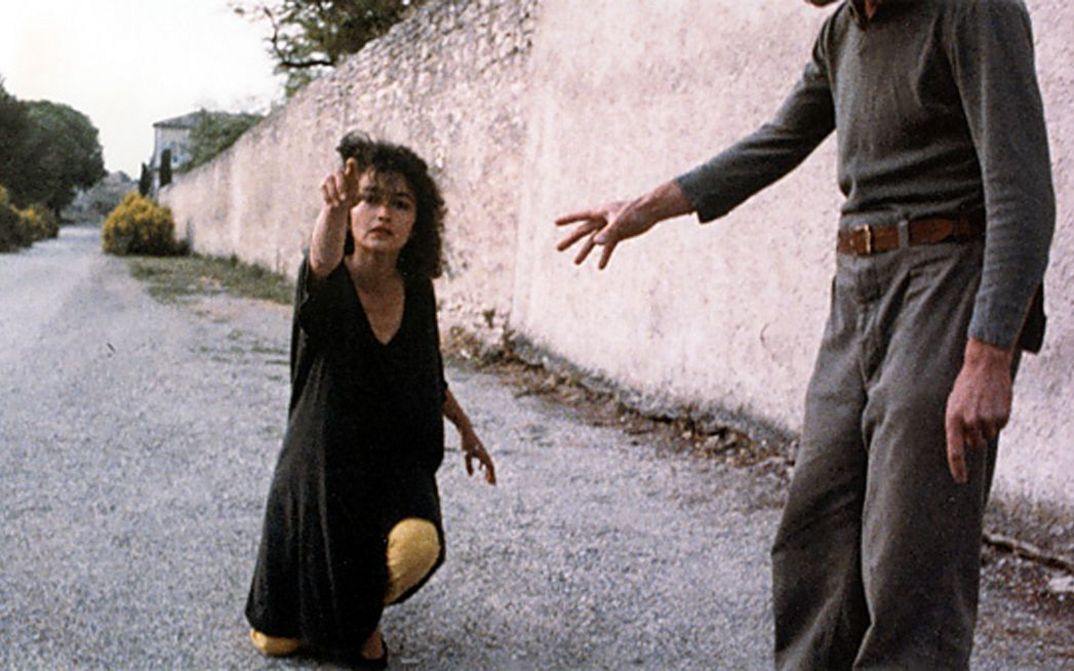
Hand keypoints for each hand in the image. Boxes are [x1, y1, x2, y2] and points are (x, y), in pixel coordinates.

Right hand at [320, 157, 359, 209]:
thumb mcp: (356, 198)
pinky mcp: (323, 184)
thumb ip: (357, 195)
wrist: (339, 206)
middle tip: (344, 198)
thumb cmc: (350, 200)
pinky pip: (323, 187)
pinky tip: (331, 204)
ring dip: (334, 193)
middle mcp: (340, 173)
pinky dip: (328, 197)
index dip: (351, 164)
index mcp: (351, 175)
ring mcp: (330, 177)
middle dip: (341, 185)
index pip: (352, 165)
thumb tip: (357, 196)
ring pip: (329, 179)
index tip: (350, 161)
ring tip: (338, 204)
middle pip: (339, 172)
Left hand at [461, 429, 495, 484]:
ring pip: (487, 463)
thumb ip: (468, 465)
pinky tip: (479, 469)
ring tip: (487, 479)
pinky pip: (483, 459)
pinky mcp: (479, 450)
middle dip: (491, 476)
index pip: (490, 467)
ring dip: (488, 472)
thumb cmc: (466, 443)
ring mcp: (482, 452)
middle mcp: (485, 454)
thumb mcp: (466, 455)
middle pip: (490, 467)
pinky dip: (483, 465)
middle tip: (492, 484)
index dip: (491, 475)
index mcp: (483, 455)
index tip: (491, 483)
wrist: (466, 431)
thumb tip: (471, 475)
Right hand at [555, 199, 657, 268]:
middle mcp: (602, 220)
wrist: (652, 210)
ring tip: (575, 263)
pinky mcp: (619, 234)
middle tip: (557, 248)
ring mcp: (610, 228)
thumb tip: (596, 243)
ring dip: (585, 251)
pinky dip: (605, 256)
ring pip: (594, 241)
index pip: (580, 216)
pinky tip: (600, 267)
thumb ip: (609, 232)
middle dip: (571, 240)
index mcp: (600, 212)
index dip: (568, 219)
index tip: (556, 222)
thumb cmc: (637, 211)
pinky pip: (609, 247)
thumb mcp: (621, 222)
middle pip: (583, 231)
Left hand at [944, 338, 1014, 483]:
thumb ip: (956, 426)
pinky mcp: (1001, 416)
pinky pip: (1000, 426)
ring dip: (986, 426)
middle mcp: (969, 422)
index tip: (960, 480)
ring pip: (988, 436)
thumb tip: (963, 448)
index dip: (957, 468)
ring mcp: (986, 419)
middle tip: (973, 416)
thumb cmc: (965, 387)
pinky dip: (997, 418)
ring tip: (982, 406)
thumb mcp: (953, 405)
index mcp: (952, 420)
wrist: (984, 366)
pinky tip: (993, 403)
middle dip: (974, 435)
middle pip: (975, 444)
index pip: (954, 451)